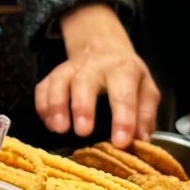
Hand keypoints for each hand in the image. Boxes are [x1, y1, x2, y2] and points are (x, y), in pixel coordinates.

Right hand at [40, 4, 161, 146]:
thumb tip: (141, 140)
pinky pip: (43, 87)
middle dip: (82, 106)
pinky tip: (49, 123)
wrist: (103, 46)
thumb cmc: (127, 76)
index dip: (123, 119)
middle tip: (82, 132)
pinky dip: (43, 106)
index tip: (120, 142)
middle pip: (84, 81)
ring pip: (59, 82)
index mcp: (123, 70)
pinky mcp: (54, 74)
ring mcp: (71, 68)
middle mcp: (95, 66)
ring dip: (56, 105)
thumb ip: (146, 115)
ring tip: (59, 129)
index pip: (124, 95)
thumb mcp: (146, 89)